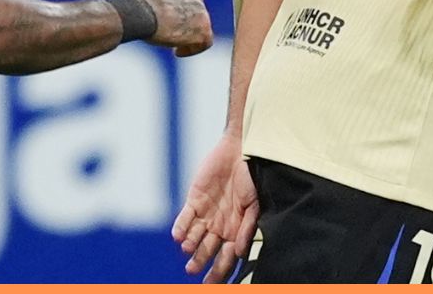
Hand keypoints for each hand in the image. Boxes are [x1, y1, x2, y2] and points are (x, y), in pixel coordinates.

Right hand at [124, 0, 210, 55]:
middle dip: (183, 22)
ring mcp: (201, 11)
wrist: (141, 16)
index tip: (162, 18)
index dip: (175, 9)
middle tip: (165, 31)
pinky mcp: (203, 29)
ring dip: (187, 35)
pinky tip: (178, 51)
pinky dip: (193, 47)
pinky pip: (205, 41)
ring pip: (200, 27)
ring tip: (169, 41)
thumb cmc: (138, 0)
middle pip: (194, 12)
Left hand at [173, 132, 257, 281]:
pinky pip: (185, 218)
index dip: (220, 272)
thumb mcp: (254, 205)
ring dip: (190, 245)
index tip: (213, 285)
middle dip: (200, 263)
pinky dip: (181, 227)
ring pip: (194, 237)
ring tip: (188, 250)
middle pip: (207, 251)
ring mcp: (206, 215)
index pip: (226, 258)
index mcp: (235, 232)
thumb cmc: (252, 178)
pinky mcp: (194, 201)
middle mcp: (219, 227)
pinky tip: (177, 237)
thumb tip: (239, 252)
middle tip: (193, 272)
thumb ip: (247, 228)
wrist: (239, 151)